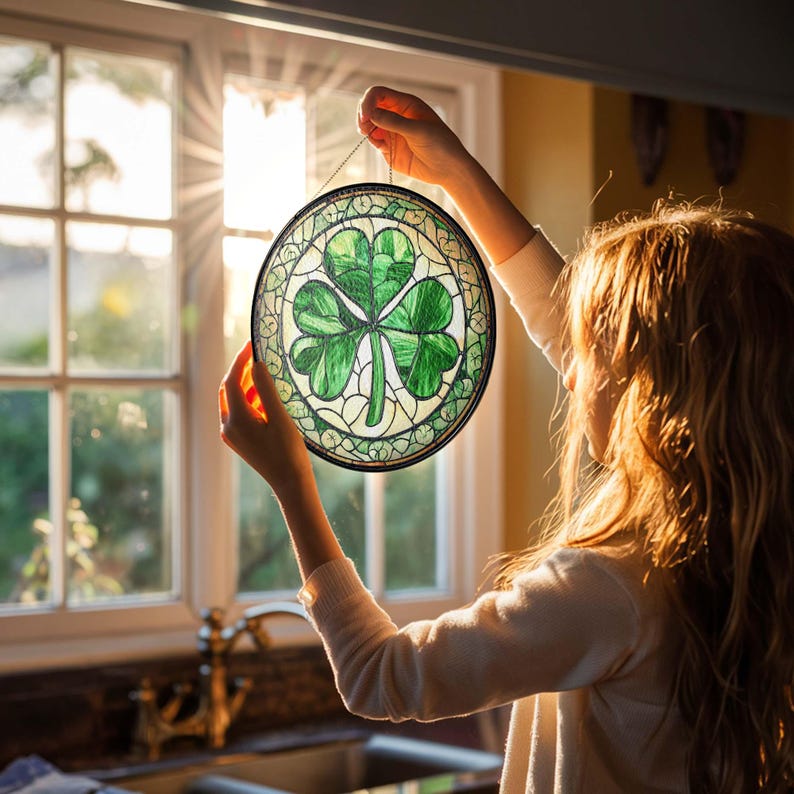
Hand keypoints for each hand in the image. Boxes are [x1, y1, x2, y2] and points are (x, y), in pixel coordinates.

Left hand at [219, 341, 312, 498]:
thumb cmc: (288, 452)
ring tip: (266, 373)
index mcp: (235, 419)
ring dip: (247, 385)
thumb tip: (256, 364)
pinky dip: (250, 399)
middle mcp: (228, 426)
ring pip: (233, 401)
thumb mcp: (279, 417)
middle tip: (258, 355)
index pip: (232, 381)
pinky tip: (266, 395)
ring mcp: (232, 435)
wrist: (290, 483)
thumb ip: (266, 389)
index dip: (241, 360)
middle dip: (242, 371)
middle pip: (229, 389)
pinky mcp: (239, 440)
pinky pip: (239, 412)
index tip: (253, 344)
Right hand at [358, 85, 533, 263]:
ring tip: (369, 134)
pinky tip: (379, 144)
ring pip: (369, 123)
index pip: (379, 94)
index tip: (366, 115)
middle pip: (370, 106)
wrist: (447, 169)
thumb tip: (371, 114)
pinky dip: (372, 140)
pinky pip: (374, 140)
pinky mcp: (389, 148)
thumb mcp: (419, 131)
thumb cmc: (440, 145)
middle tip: (364, 127)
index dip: (368, 101)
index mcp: (406, 104)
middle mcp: (396, 115)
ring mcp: (392, 132)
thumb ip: (394, 122)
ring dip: (365, 127)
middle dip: (364, 114)